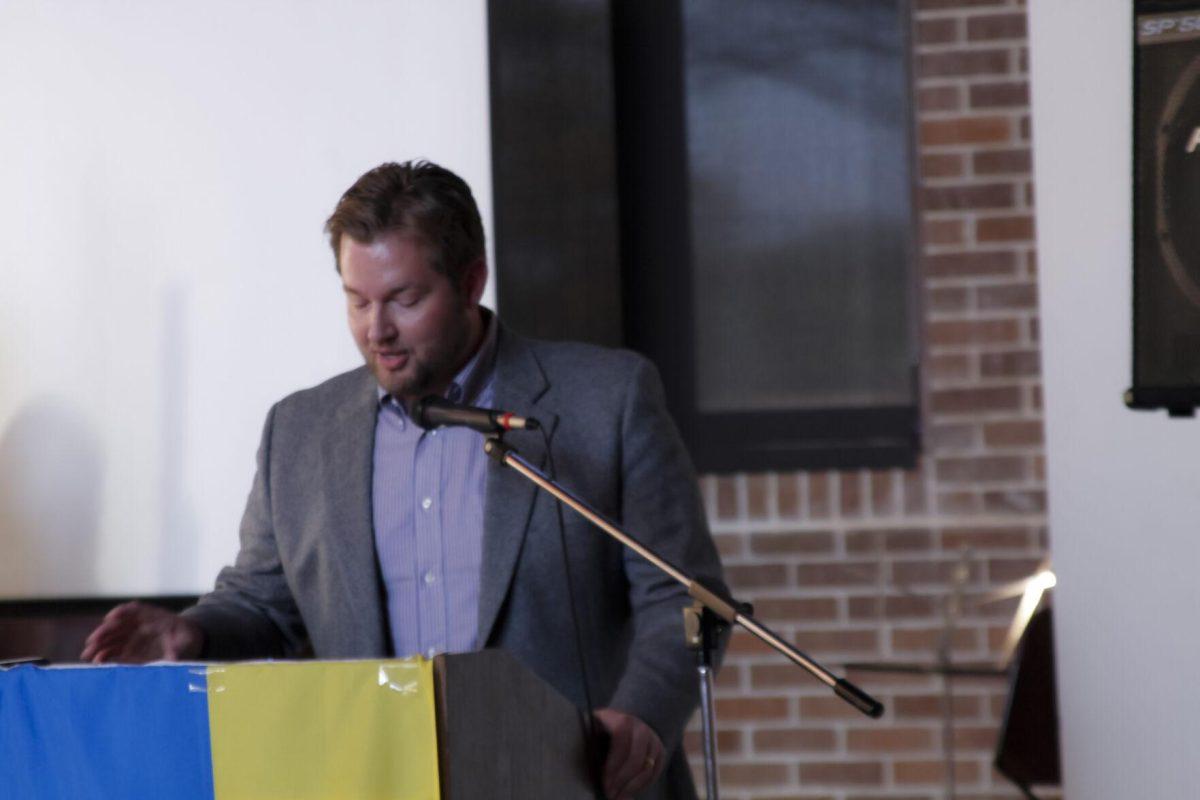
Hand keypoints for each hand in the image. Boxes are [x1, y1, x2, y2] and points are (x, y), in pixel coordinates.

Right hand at [81, 602, 203, 663]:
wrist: (189, 641)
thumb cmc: (188, 637)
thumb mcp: (188, 642)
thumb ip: (179, 650)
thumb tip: (173, 660)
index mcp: (155, 617)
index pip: (135, 610)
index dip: (122, 612)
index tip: (110, 618)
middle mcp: (140, 624)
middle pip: (118, 624)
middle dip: (104, 632)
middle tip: (91, 643)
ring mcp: (134, 636)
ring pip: (113, 637)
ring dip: (100, 645)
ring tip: (88, 655)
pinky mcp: (131, 649)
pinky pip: (115, 650)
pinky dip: (106, 655)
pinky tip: (98, 662)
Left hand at [594, 707, 664, 799]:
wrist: (615, 726)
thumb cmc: (596, 735)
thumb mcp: (589, 734)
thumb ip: (589, 746)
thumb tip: (586, 768)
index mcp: (616, 717)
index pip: (620, 737)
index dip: (614, 762)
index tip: (605, 781)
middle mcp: (638, 725)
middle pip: (636, 755)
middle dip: (623, 779)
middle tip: (611, 794)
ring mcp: (651, 736)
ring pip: (648, 765)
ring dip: (633, 786)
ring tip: (618, 797)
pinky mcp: (659, 749)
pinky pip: (655, 771)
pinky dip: (643, 785)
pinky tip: (630, 792)